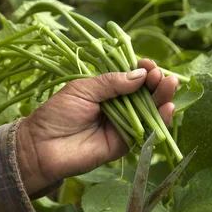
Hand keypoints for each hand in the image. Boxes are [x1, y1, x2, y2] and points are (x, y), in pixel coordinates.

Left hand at [17, 59, 177, 195]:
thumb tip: (140, 74)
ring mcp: (122, 126)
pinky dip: (160, 122)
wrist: (42, 147)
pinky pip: (146, 133)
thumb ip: (111, 83)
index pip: (131, 78)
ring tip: (170, 86)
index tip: (148, 65)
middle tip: (162, 76)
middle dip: (156, 83)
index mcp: (106, 90)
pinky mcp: (124, 145)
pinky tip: (168, 109)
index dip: (142, 71)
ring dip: (162, 99)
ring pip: (149, 112)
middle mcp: (117, 107)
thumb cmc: (57, 114)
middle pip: (145, 94)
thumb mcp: (83, 89)